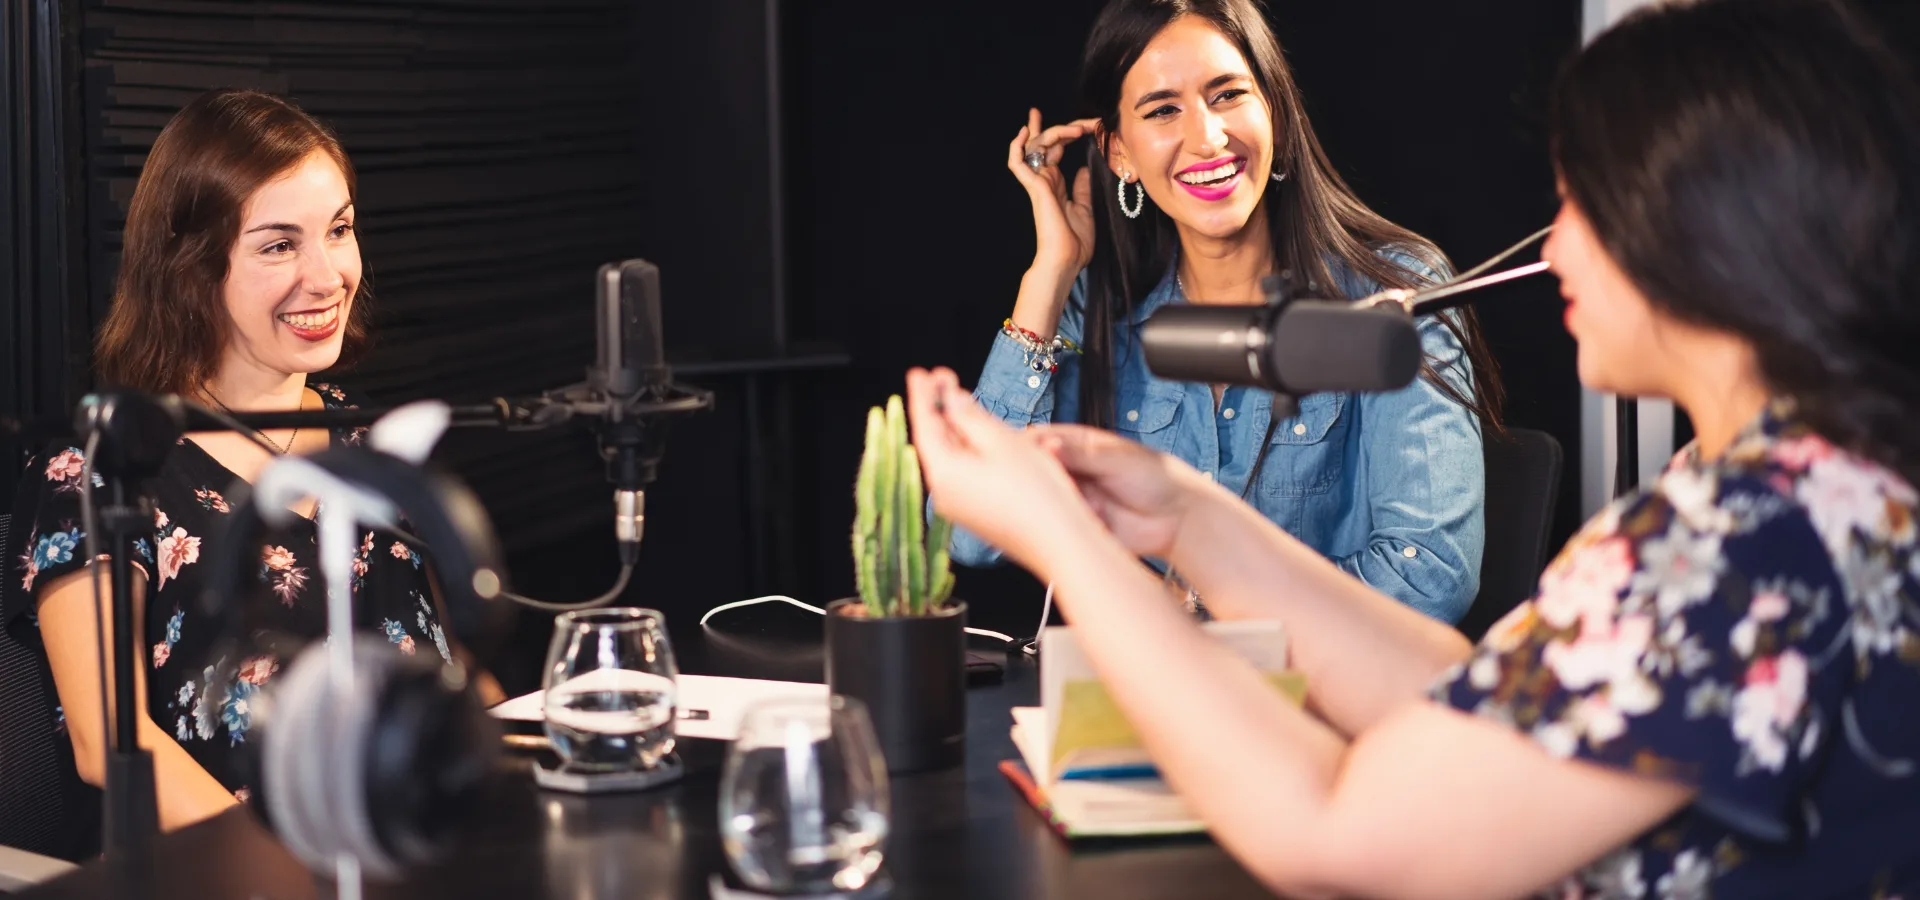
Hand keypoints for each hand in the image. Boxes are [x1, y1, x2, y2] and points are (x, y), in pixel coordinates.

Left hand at [905, 367, 1097, 572]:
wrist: (1061, 544)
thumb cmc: (1036, 492)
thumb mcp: (1003, 442)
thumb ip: (971, 417)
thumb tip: (952, 401)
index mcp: (944, 472)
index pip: (924, 424)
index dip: (922, 395)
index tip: (919, 372)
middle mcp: (944, 492)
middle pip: (935, 441)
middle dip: (939, 407)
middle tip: (943, 377)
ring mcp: (959, 506)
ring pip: (950, 457)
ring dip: (954, 427)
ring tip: (960, 400)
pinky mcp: (977, 514)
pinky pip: (963, 473)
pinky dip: (966, 449)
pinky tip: (978, 435)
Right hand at [1007, 109, 1098, 276]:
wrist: (1066, 259)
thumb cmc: (1075, 242)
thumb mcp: (1084, 209)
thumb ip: (1081, 189)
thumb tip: (1083, 170)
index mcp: (1055, 184)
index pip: (1055, 150)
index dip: (1065, 133)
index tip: (1084, 122)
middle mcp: (1044, 180)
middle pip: (1046, 143)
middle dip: (1061, 126)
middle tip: (1086, 121)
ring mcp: (1037, 183)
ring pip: (1036, 147)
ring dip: (1055, 132)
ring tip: (1077, 129)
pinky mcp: (1034, 187)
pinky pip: (1017, 163)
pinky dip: (1016, 146)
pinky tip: (1024, 131)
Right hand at [1030, 424, 1202, 560]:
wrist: (1179, 518)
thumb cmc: (1155, 478)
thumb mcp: (1115, 459)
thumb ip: (1079, 453)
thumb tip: (1046, 445)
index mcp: (1077, 445)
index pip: (1039, 440)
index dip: (1026, 448)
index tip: (1021, 456)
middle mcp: (1071, 471)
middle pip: (1036, 472)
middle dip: (1038, 480)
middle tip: (1055, 484)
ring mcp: (1074, 498)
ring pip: (1046, 501)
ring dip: (1058, 504)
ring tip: (1085, 503)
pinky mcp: (1079, 525)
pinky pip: (1061, 526)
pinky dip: (1070, 524)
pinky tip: (1094, 520)